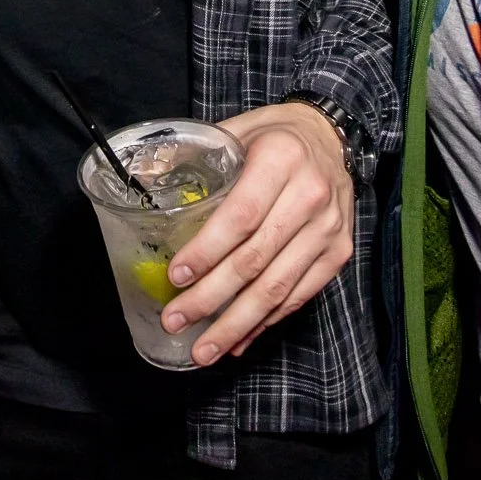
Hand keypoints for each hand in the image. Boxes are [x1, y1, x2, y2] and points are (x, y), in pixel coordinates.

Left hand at [159, 102, 353, 364]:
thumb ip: (197, 155)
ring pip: (278, 287)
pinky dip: (266, 322)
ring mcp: (328, 229)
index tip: (176, 276)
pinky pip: (299, 296)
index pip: (241, 216)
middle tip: (176, 320)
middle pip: (255, 259)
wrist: (333, 136)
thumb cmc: (275, 136)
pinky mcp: (338, 252)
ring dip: (236, 324)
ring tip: (204, 349)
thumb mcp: (238, 130)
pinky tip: (239, 339)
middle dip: (212, 297)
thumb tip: (142, 179)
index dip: (207, 251)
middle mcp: (310, 195)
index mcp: (280, 159)